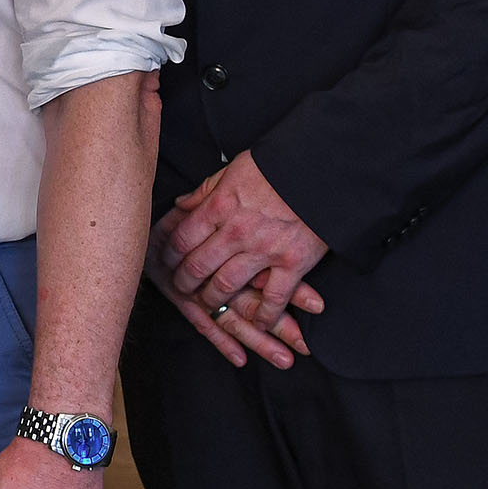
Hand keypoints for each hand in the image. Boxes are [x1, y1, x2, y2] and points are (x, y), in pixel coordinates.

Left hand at [151, 153, 327, 368]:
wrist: (322, 171)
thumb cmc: (276, 167)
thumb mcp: (233, 169)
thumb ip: (205, 191)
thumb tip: (180, 205)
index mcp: (219, 206)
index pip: (180, 239)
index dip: (169, 256)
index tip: (165, 263)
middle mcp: (236, 231)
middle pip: (197, 266)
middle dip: (184, 282)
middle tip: (181, 287)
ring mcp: (265, 250)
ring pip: (226, 286)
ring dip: (212, 299)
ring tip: (208, 302)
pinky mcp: (293, 263)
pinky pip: (273, 299)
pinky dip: (264, 315)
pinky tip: (258, 321)